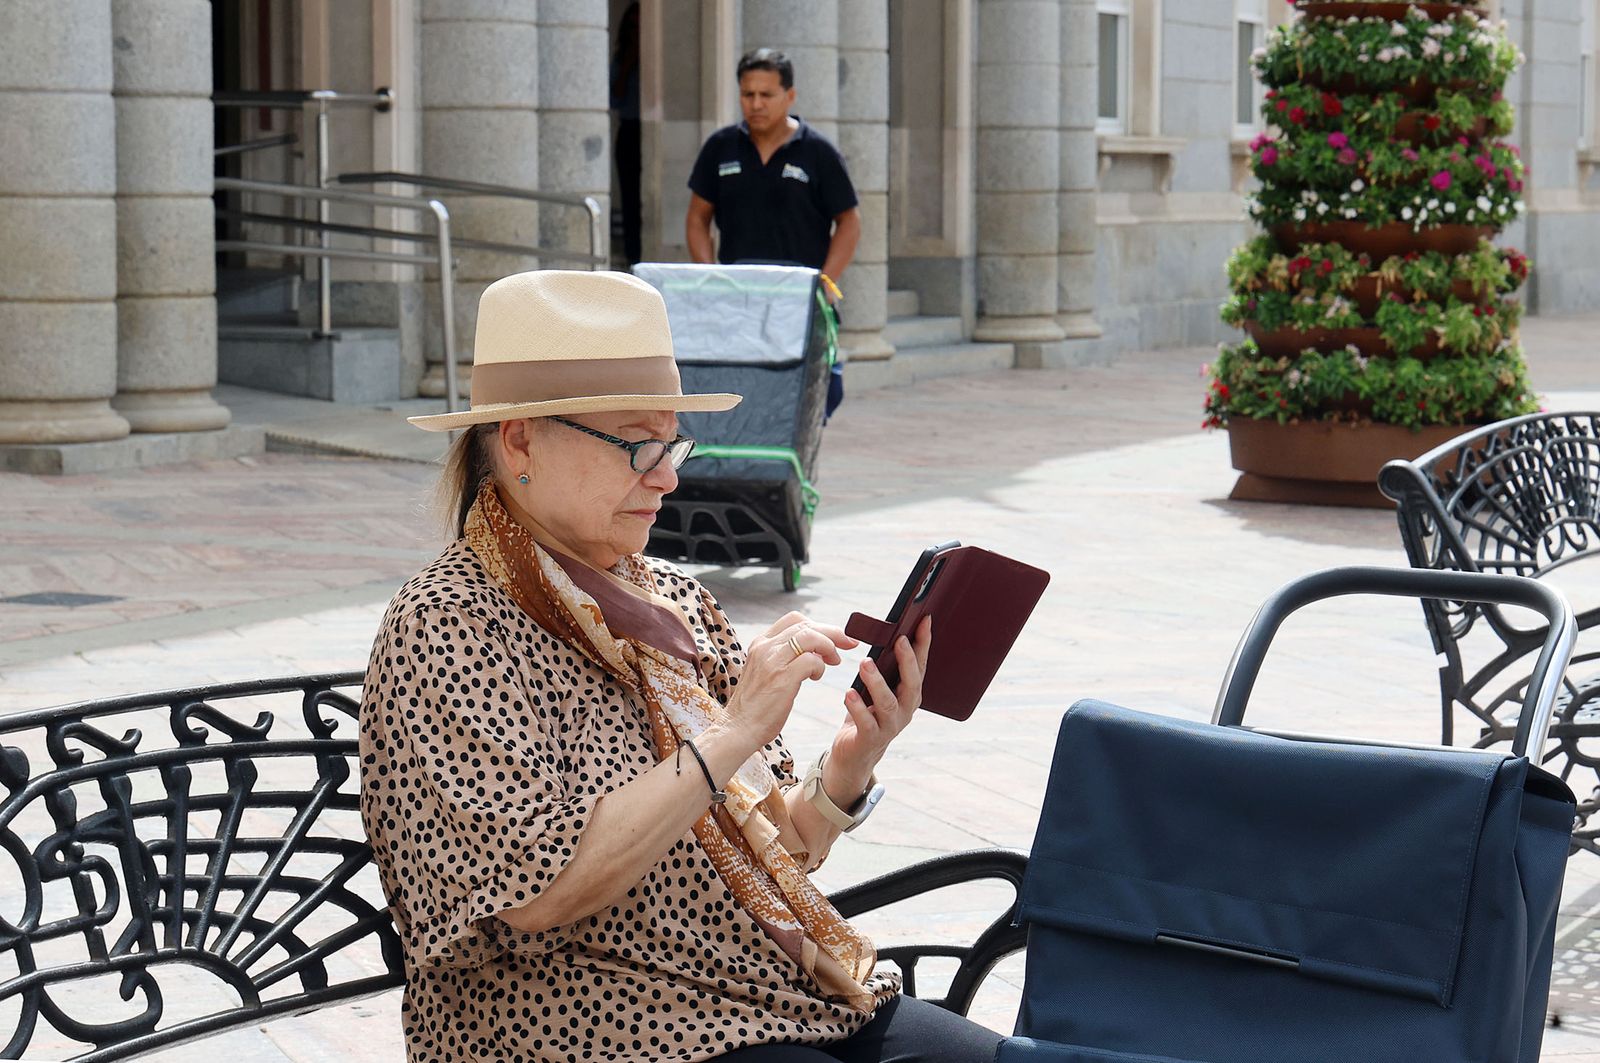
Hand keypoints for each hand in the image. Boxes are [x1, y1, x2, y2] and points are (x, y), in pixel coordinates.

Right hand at [722, 612, 857, 748]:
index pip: (794, 619)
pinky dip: (820, 667)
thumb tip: (815, 651)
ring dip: (829, 647)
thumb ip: (784, 657)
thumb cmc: (756, 705)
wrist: (738, 728)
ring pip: (811, 636)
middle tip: (847, 644)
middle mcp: (765, 647)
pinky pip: (812, 660)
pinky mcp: (782, 677)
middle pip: (806, 624)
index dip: (819, 625)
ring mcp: (772, 660)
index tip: (834, 637)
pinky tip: (815, 678)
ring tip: (833, 661)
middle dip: (832, 632)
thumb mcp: (765, 671)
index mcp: (760, 643)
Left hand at [828, 616, 932, 793]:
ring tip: (865, 662)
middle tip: (899, 640)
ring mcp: (890, 726)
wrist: (855, 754)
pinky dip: (857, 706)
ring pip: (888, 702)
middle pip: (911, 684)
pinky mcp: (870, 738)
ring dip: (877, 681)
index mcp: (910, 695)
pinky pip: (866, 722)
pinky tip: (849, 693)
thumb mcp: (878, 689)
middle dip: (907, 661)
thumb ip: (884, 668)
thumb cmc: (867, 714)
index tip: (924, 621)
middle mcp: (905, 710)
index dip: (923, 644)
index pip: (920, 666)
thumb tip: (887, 634)